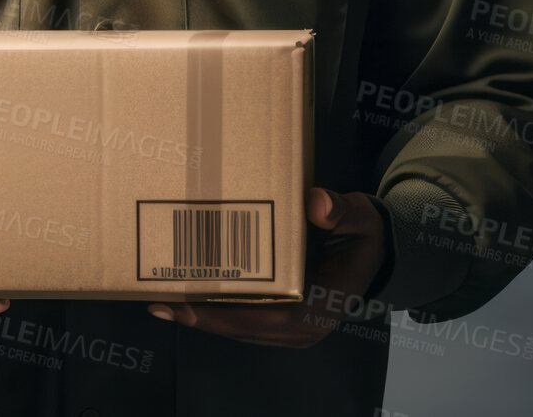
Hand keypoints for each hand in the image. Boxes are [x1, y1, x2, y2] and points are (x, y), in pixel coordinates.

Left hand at [145, 187, 386, 348]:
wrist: (373, 251)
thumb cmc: (362, 235)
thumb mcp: (361, 217)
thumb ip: (343, 210)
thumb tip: (317, 204)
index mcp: (323, 307)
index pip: (268, 319)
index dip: (225, 316)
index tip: (188, 305)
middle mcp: (305, 328)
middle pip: (244, 329)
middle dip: (201, 318)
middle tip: (160, 302)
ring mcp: (293, 330)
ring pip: (240, 328)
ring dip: (204, 316)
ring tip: (164, 299)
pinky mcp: (283, 321)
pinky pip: (245, 320)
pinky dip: (217, 310)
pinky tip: (188, 296)